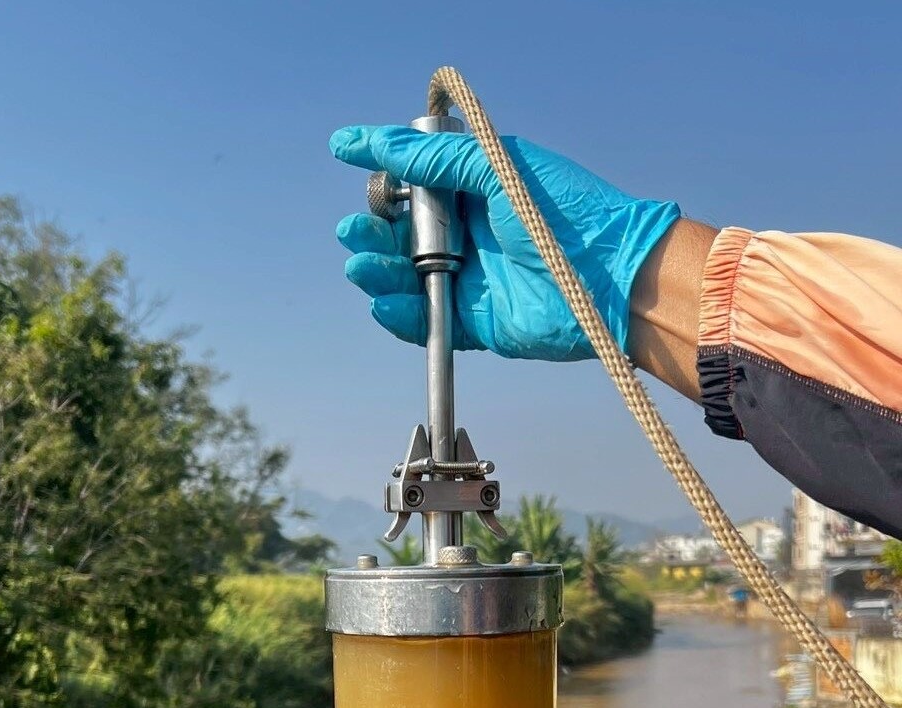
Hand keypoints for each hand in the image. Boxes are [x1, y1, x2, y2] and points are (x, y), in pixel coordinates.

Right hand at [330, 125, 679, 360]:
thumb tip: (375, 141)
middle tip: (359, 228)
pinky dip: (399, 315)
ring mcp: (469, 279)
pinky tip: (382, 301)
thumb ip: (436, 159)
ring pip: (406, 277)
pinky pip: (425, 321)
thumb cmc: (563, 214)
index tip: (342, 149)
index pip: (414, 177)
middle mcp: (467, 233)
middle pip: (401, 232)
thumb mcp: (496, 170)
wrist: (610, 280)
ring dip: (377, 270)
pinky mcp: (474, 321)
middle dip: (373, 229)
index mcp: (474, 190)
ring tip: (361, 263)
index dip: (381, 167)